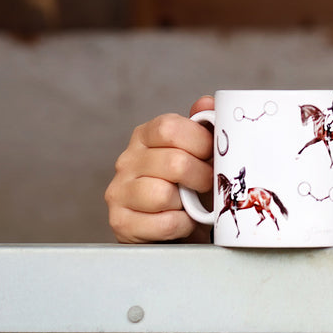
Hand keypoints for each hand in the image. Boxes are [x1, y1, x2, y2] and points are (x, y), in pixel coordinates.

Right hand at [104, 96, 214, 242]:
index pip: (169, 128)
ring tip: (190, 204)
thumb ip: (205, 126)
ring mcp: (119, 191)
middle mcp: (127, 160)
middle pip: (173, 163)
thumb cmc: (191, 188)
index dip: (200, 142)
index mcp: (146, 136)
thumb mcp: (201, 154)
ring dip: (188, 204)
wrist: (179, 229)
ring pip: (163, 194)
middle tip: (209, 184)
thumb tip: (207, 103)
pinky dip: (181, 225)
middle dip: (202, 177)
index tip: (213, 154)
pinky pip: (163, 223)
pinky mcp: (121, 222)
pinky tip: (181, 221)